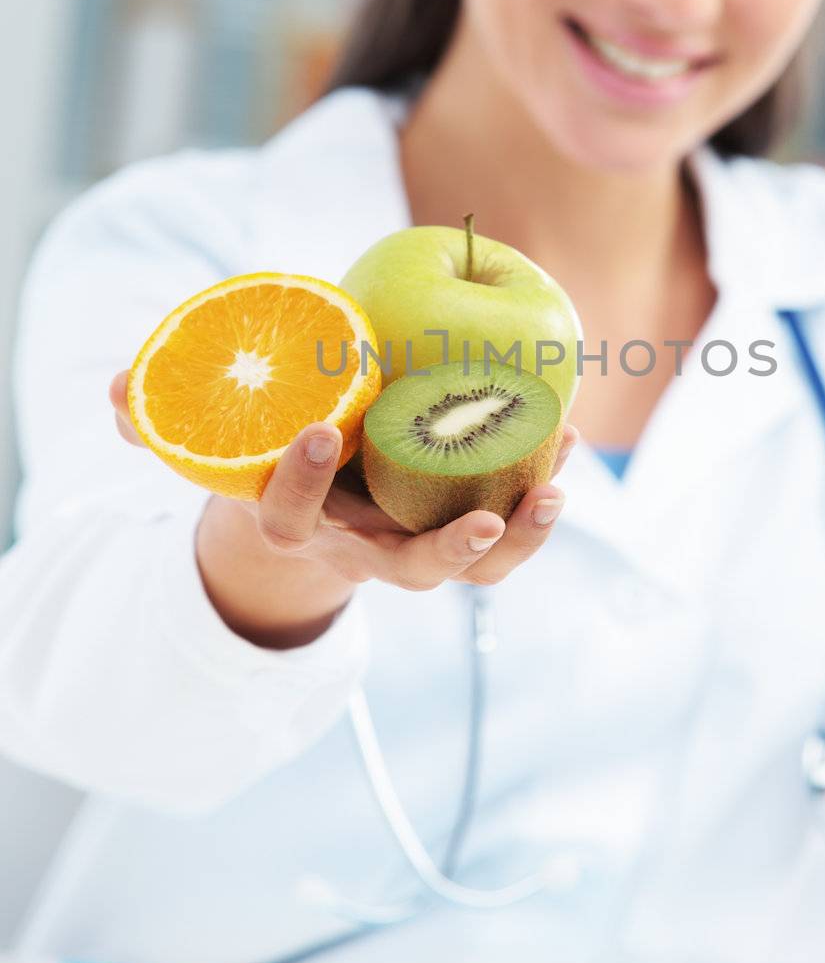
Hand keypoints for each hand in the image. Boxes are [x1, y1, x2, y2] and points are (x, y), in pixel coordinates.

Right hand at [109, 369, 577, 593]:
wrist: (308, 524)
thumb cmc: (267, 467)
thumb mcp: (215, 450)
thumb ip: (163, 422)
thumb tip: (119, 390)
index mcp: (300, 526)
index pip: (293, 518)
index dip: (302, 483)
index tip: (315, 432)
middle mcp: (366, 551)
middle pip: (410, 572)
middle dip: (446, 551)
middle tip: (484, 520)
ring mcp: (418, 551)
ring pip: (474, 570)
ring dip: (520, 539)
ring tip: (555, 493)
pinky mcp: (461, 535)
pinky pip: (509, 534)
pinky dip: (540, 496)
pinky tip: (567, 444)